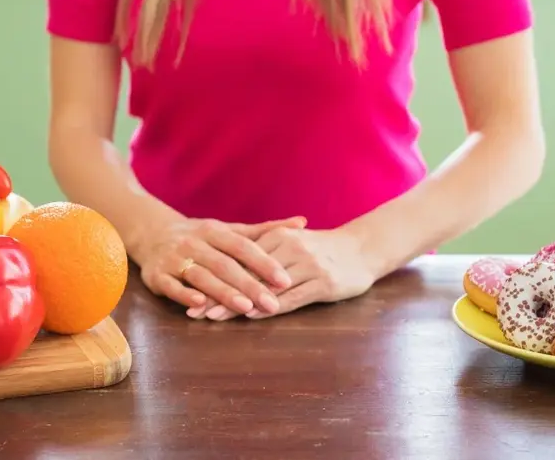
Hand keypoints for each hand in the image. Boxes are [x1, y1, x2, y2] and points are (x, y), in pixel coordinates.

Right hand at [134, 216, 305, 316]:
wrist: (151, 233)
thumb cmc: (200, 236)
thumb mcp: (228, 230)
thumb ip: (264, 230)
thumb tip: (302, 222)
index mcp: (214, 231)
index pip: (243, 246)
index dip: (264, 263)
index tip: (285, 279)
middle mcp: (194, 242)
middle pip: (225, 264)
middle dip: (249, 284)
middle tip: (272, 303)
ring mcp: (174, 258)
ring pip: (201, 276)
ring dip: (222, 292)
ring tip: (245, 307)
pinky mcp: (157, 275)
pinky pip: (171, 286)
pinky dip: (185, 294)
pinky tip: (200, 304)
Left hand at [191, 225, 375, 320]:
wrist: (363, 248)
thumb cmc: (323, 248)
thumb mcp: (293, 241)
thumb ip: (265, 250)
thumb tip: (229, 263)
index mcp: (279, 237)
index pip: (240, 260)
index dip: (215, 277)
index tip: (191, 290)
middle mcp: (291, 248)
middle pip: (247, 275)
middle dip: (219, 293)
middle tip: (195, 311)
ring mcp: (308, 266)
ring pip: (265, 287)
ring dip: (237, 304)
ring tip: (214, 317)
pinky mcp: (323, 283)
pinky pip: (291, 297)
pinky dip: (269, 307)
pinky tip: (251, 315)